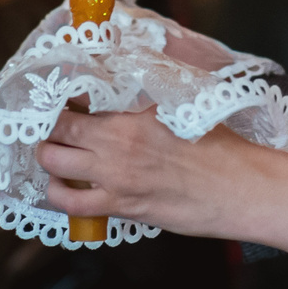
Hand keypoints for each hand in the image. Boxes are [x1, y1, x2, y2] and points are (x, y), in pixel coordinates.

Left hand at [37, 109, 266, 240]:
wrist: (239, 188)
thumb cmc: (219, 146)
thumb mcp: (184, 104)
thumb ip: (150, 94)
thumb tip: (129, 81)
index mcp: (133, 113)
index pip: (79, 100)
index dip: (62, 100)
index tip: (61, 101)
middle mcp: (117, 143)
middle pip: (58, 132)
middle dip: (48, 128)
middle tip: (51, 127)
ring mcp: (115, 178)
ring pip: (55, 165)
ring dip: (49, 159)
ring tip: (55, 155)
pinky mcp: (121, 207)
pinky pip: (72, 204)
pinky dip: (60, 195)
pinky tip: (63, 188)